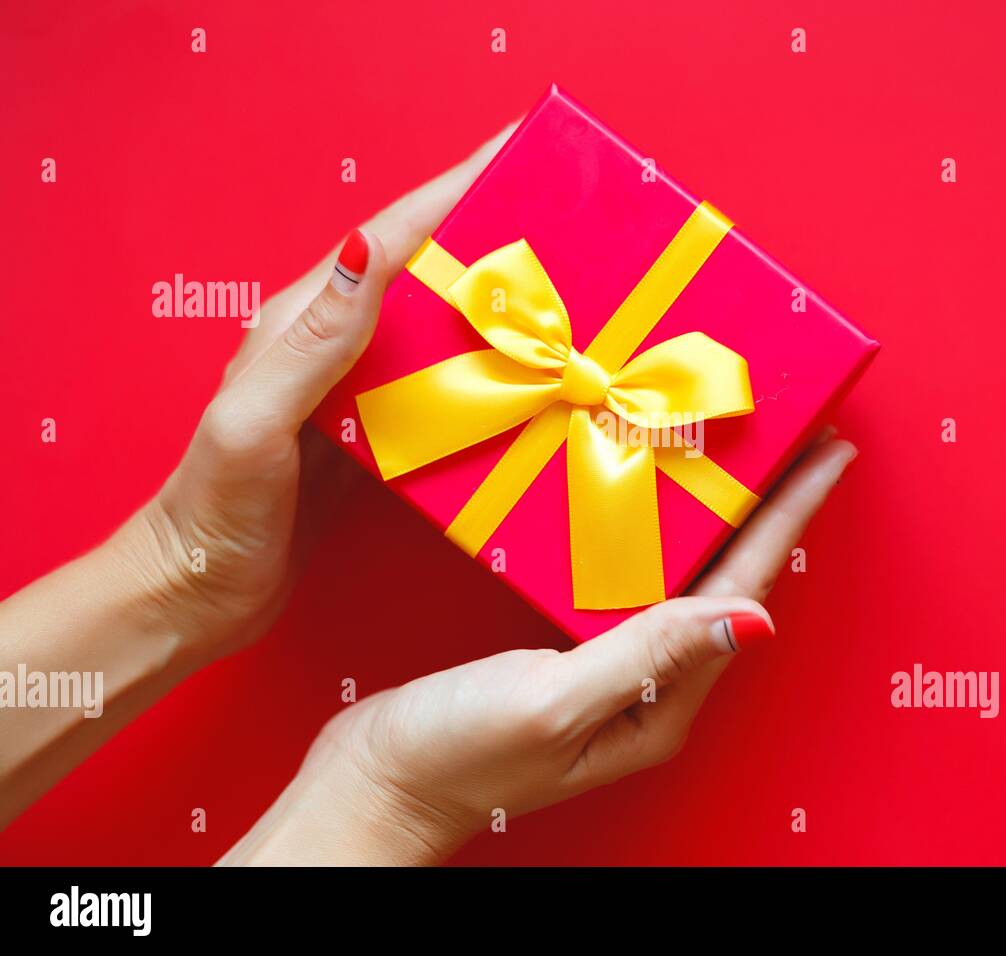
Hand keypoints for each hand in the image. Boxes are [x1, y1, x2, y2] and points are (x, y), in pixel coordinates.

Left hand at [111, 127, 514, 665]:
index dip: (451, 189)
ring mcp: (356, 389)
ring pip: (436, 324)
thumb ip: (310, 343)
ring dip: (492, 296)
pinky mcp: (375, 434)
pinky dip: (482, 366)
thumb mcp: (256, 422)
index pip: (387, 238)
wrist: (198, 589)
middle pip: (421, 268)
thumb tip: (366, 252)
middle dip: (484, 227)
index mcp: (304, 324)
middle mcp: (334, 345)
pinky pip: (438, 384)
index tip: (513, 149)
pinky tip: (522, 377)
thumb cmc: (214, 511)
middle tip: (556, 207)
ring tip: (558, 280)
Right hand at [220, 432, 855, 864]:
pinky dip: (655, 526)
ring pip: (684, 572)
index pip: (744, 591)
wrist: (376, 783)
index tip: (828, 452)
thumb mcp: (556, 701)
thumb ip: (648, 652)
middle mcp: (652, 682)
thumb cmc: (457, 756)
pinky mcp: (571, 647)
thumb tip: (754, 620)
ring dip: (719, 510)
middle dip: (770, 504)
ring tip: (744, 450)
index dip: (789, 517)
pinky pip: (631, 575)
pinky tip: (653, 494)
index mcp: (663, 698)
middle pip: (729, 576)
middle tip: (800, 431)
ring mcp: (613, 665)